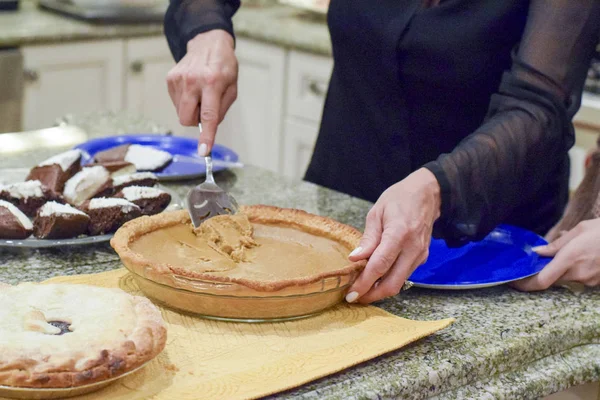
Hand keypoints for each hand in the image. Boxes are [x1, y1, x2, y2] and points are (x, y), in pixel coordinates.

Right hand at [167, 30, 237, 154]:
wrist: (207, 43)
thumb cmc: (223, 67)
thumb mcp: (232, 88)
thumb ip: (221, 109)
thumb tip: (209, 127)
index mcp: (213, 83)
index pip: (208, 116)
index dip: (206, 135)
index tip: (204, 151)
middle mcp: (193, 81)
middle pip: (187, 118)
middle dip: (195, 120)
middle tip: (205, 107)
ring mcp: (179, 79)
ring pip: (181, 112)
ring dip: (191, 109)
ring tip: (200, 93)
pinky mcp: (170, 79)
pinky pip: (176, 103)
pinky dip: (185, 101)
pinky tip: (192, 89)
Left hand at [346, 168, 440, 303]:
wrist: (427, 194)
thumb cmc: (399, 199)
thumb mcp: (377, 213)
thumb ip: (368, 239)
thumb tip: (354, 259)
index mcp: (399, 234)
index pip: (380, 266)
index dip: (364, 283)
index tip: (351, 294)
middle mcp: (412, 248)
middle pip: (392, 283)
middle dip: (372, 295)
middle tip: (354, 298)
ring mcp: (420, 255)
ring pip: (399, 283)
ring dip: (380, 290)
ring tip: (362, 289)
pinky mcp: (422, 257)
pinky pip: (404, 275)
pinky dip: (389, 280)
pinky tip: (376, 278)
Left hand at [511, 219, 599, 290]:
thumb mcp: (578, 232)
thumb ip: (556, 245)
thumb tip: (537, 253)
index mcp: (569, 259)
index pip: (542, 281)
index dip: (526, 285)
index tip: (514, 282)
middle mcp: (578, 273)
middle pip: (552, 279)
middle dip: (543, 272)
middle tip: (538, 261)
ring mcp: (590, 280)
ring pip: (566, 278)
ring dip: (561, 268)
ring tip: (571, 250)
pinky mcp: (598, 282)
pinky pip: (579, 277)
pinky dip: (575, 268)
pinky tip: (583, 254)